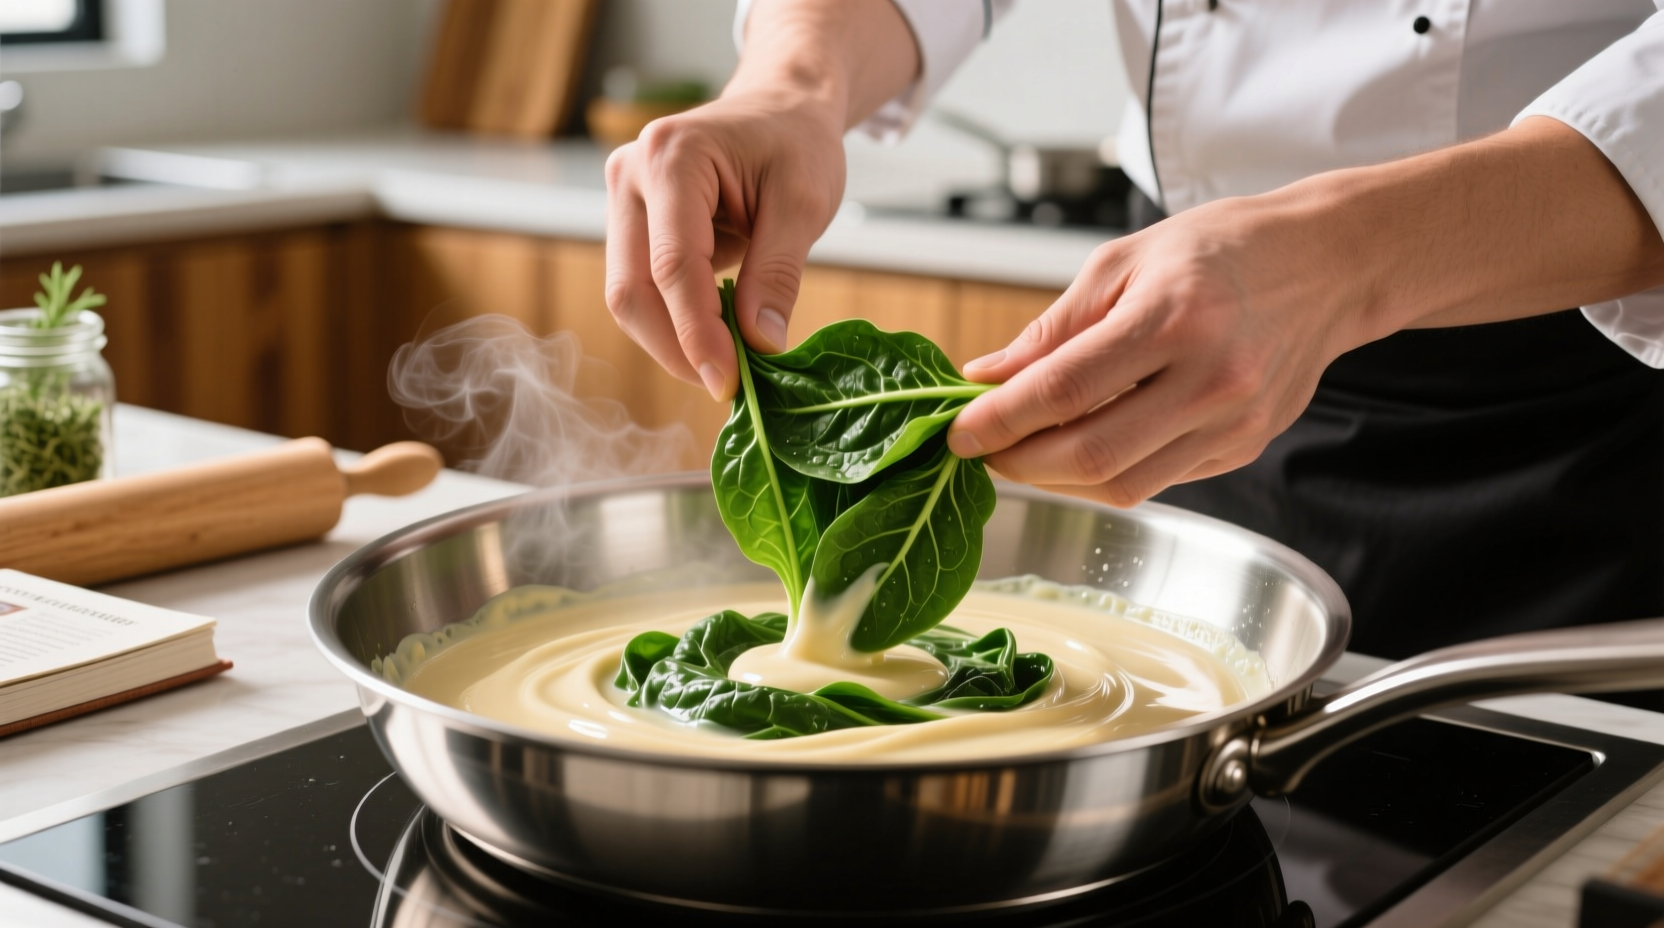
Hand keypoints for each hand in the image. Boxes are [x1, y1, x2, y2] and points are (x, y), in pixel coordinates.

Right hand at [603, 0, 920, 400]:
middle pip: (632, 288)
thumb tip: (760, 345)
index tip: (729, 384)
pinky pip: (641, 288)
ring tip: (727, 364)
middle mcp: (629, 174)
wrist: (781, 107)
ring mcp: (622, 199)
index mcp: (671, 157)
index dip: (697, 334)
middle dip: (676, 347)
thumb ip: (778, 273)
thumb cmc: (796, 142)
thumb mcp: (805, 202)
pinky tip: (715, 337)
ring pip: (628, 295)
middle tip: (727, 386)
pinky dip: (675, 322)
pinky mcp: (629, 223)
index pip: (673, 266)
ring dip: (672, 340)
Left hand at [946, 117, 1663, 507]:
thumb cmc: (1221, 250)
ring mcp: (1233, 421)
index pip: (1062, 390)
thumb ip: (1052, 328)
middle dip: (1018, 462)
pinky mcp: (1244, 446)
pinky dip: (1106, 472)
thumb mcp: (1123, 261)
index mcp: (1171, 317)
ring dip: (1056, 478)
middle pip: (1088, 454)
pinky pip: (1157, 480)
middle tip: (983, 450)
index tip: (958, 431)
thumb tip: (985, 378)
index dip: (999, 421)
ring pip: (1121, 483)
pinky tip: (1083, 447)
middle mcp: (1209, 378)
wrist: (1328, 264)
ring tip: (1024, 452)